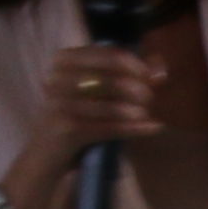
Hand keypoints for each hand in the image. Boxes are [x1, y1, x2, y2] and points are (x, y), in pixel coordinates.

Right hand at [0, 39, 170, 208]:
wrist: (46, 154)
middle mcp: (58, 77)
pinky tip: (152, 127)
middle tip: (150, 98)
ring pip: (109, 104)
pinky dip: (133, 128)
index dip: (136, 64)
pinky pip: (108, 127)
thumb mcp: (96, 91)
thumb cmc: (77, 116)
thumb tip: (161, 70)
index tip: (154, 78)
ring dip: (136, 110)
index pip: (107, 53)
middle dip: (137, 88)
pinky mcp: (67, 129)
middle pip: (110, 77)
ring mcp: (60, 103)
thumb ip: (127, 75)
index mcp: (64, 59)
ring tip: (147, 114)